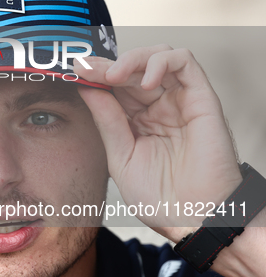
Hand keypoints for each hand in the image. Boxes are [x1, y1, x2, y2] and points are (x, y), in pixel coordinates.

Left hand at [74, 45, 242, 240]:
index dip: (96, 75)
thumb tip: (86, 87)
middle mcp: (159, 106)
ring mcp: (180, 100)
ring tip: (115, 76)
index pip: (116, 86)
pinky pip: (185, 62)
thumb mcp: (121, 155)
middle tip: (88, 70)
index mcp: (138, 120)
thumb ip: (107, 120)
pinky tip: (145, 82)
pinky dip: (162, 62)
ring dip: (133, 59)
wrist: (193, 219)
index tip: (75, 70)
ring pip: (158, 56)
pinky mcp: (201, 98)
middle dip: (107, 66)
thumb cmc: (161, 197)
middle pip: (133, 68)